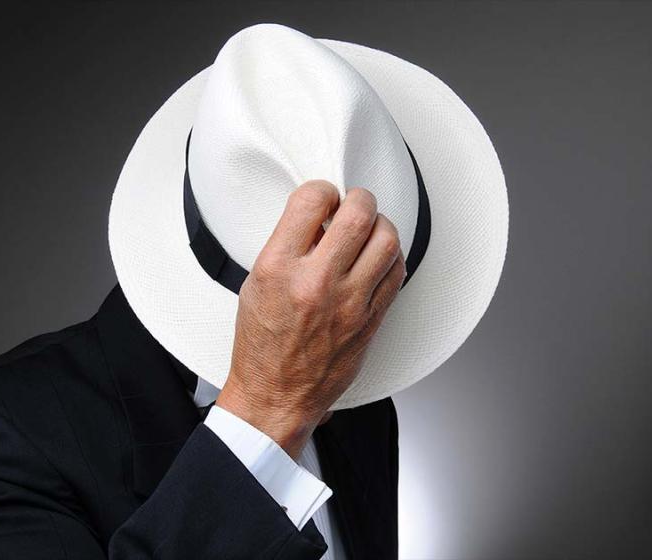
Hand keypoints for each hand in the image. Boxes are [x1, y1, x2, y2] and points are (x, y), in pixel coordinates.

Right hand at [216, 180, 405, 457]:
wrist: (276, 395)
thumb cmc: (262, 346)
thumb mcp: (255, 285)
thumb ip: (288, 246)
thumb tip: (319, 218)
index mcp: (278, 268)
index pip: (311, 200)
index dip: (322, 190)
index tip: (323, 198)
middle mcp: (315, 283)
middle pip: (359, 214)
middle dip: (359, 199)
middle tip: (354, 204)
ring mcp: (349, 303)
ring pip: (387, 240)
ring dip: (380, 225)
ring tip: (369, 229)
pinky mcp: (370, 320)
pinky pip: (397, 272)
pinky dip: (391, 256)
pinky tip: (377, 258)